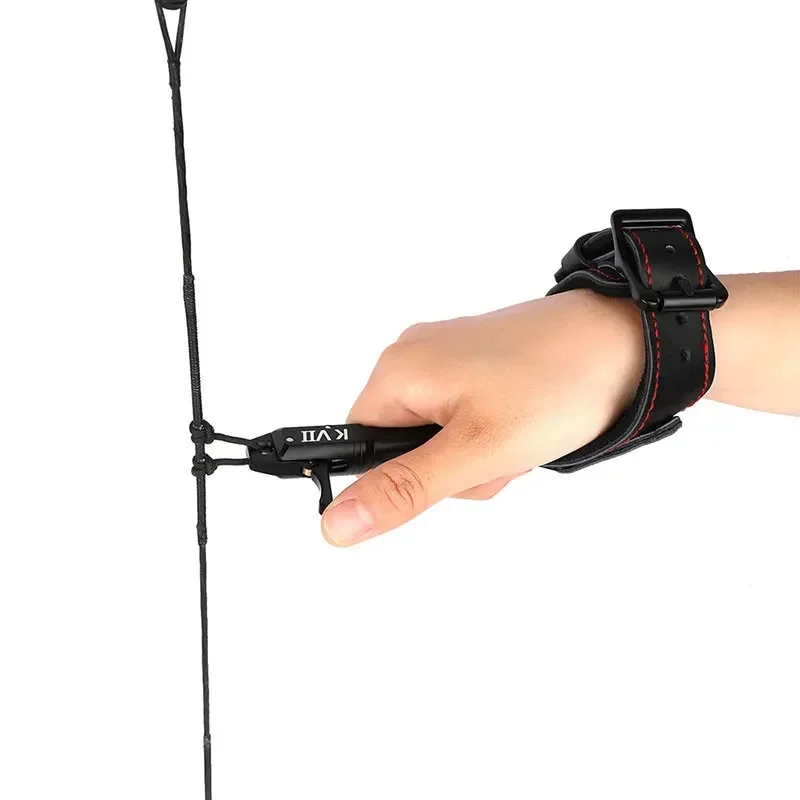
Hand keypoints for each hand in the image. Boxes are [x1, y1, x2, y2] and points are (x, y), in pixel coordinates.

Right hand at [320, 289, 644, 545]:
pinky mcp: (477, 361)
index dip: (400, 477)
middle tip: (496, 454)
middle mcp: (415, 355)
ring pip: (439, 437)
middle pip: (404, 446)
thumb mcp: (476, 451)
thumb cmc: (558, 384)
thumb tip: (335, 522)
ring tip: (519, 438)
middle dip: (452, 468)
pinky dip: (493, 433)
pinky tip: (526, 425)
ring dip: (478, 455)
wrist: (625, 339)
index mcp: (398, 370)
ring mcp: (448, 356)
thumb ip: (403, 489)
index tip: (447, 474)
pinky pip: (465, 416)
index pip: (359, 446)